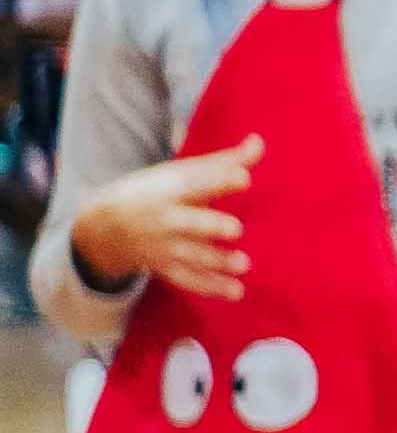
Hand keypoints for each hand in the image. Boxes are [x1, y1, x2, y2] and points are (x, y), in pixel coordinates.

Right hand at [67, 138, 262, 303]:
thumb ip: (222, 162)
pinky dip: (210, 287)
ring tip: (243, 264)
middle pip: (188, 222)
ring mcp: (163, 246)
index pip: (193, 182)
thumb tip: (259, 141)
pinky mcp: (165, 267)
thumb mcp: (179, 174)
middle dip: (209, 226)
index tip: (243, 177)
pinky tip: (236, 291)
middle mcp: (165, 218)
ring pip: (191, 255)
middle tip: (235, 229)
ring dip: (216, 261)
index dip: (218, 179)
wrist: (102, 227)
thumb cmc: (153, 193)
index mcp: (168, 188)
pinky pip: (188, 279)